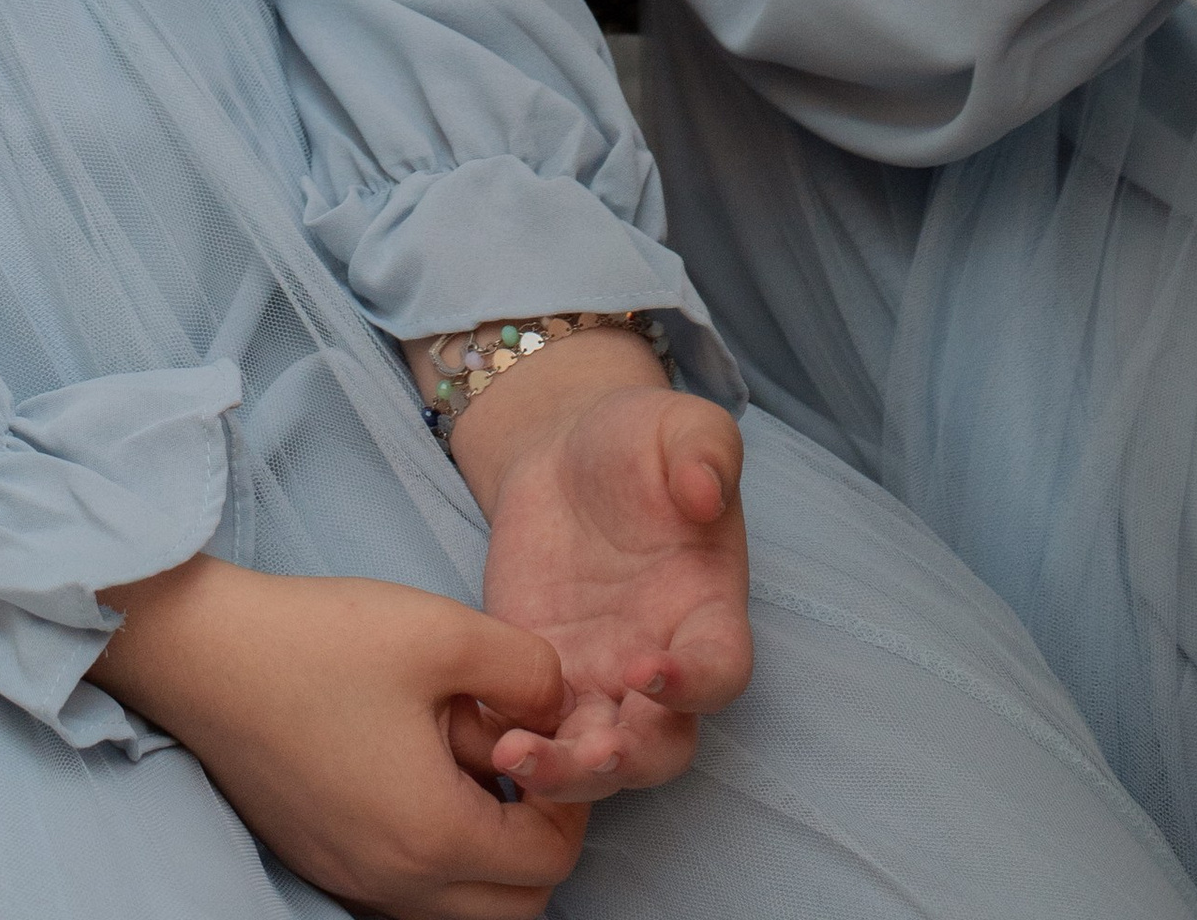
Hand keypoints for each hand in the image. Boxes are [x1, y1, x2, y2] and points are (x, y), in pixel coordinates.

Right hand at [90, 556, 586, 917]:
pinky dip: (431, 850)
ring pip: (458, 907)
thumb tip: (559, 707)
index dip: (570, 797)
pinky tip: (412, 767)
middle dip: (535, 839)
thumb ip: (530, 672)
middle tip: (516, 758)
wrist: (203, 652)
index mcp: (434, 837)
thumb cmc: (320, 640)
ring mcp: (351, 881)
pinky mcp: (319, 862)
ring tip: (460, 757)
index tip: (544, 733)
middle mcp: (394, 884)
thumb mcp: (445, 631)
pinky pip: (406, 890)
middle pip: (514, 907)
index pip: (551, 861)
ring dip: (483, 850)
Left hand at [444, 333, 748, 804]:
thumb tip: (704, 491)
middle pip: (660, 748)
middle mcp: (658, 665)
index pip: (720, 672)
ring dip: (565, 773)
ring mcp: (596, 680)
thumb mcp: (679, 424)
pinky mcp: (537, 678)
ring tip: (517, 758)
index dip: (695, 685)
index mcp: (707, 613)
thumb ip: (706, 449)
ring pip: (594, 761)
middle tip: (593, 752)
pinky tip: (476, 737)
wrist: (564, 450)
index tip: (651, 670)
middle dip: (629, 759)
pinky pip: (531, 732)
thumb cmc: (637, 441)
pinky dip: (511, 747)